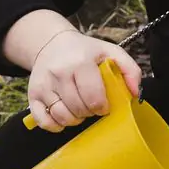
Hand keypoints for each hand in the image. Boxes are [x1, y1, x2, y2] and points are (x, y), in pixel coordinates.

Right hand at [26, 30, 141, 132]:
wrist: (52, 43)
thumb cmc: (84, 51)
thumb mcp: (110, 52)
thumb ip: (130, 70)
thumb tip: (135, 94)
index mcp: (80, 62)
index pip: (93, 97)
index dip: (102, 107)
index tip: (104, 104)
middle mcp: (59, 72)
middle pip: (79, 109)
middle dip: (89, 112)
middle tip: (91, 104)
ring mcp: (44, 84)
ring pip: (62, 117)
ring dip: (75, 119)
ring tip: (79, 109)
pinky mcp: (33, 95)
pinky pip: (44, 121)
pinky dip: (56, 125)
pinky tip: (64, 116)